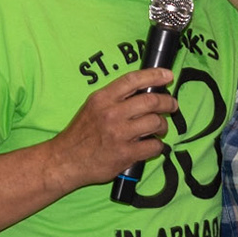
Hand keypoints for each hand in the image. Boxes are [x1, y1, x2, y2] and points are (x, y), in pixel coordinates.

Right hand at [47, 69, 176, 188]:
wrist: (66, 160)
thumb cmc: (81, 134)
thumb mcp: (92, 107)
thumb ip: (115, 98)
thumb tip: (144, 90)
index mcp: (102, 98)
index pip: (133, 80)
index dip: (154, 75)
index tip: (168, 76)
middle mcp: (111, 114)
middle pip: (151, 101)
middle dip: (167, 102)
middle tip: (172, 105)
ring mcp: (119, 134)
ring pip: (156, 123)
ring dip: (163, 126)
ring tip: (159, 129)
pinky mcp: (125, 154)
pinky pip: (154, 146)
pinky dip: (157, 146)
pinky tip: (151, 146)